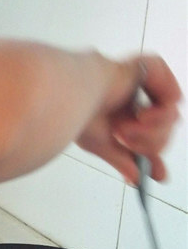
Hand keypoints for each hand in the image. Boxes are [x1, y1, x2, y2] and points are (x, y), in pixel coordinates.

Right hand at [75, 54, 181, 183]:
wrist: (76, 94)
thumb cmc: (79, 114)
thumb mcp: (102, 146)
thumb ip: (124, 161)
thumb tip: (138, 179)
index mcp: (121, 112)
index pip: (148, 136)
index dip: (153, 154)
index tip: (159, 175)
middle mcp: (135, 98)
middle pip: (162, 131)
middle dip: (148, 144)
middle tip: (126, 142)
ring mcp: (146, 83)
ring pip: (170, 118)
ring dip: (150, 132)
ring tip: (125, 128)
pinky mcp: (154, 68)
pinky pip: (174, 100)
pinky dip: (160, 115)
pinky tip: (140, 115)